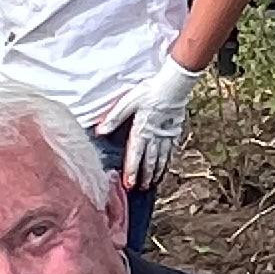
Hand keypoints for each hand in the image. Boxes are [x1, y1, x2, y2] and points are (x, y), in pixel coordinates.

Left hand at [108, 53, 204, 188]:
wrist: (175, 84)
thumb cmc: (150, 91)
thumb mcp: (128, 102)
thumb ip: (114, 118)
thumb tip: (99, 131)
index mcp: (142, 130)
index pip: (135, 155)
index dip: (131, 171)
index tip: (129, 184)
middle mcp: (155, 136)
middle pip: (149, 161)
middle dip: (144, 176)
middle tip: (140, 189)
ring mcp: (167, 135)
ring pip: (161, 159)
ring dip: (156, 172)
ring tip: (152, 183)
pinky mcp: (175, 131)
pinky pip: (171, 151)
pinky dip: (168, 162)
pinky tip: (166, 166)